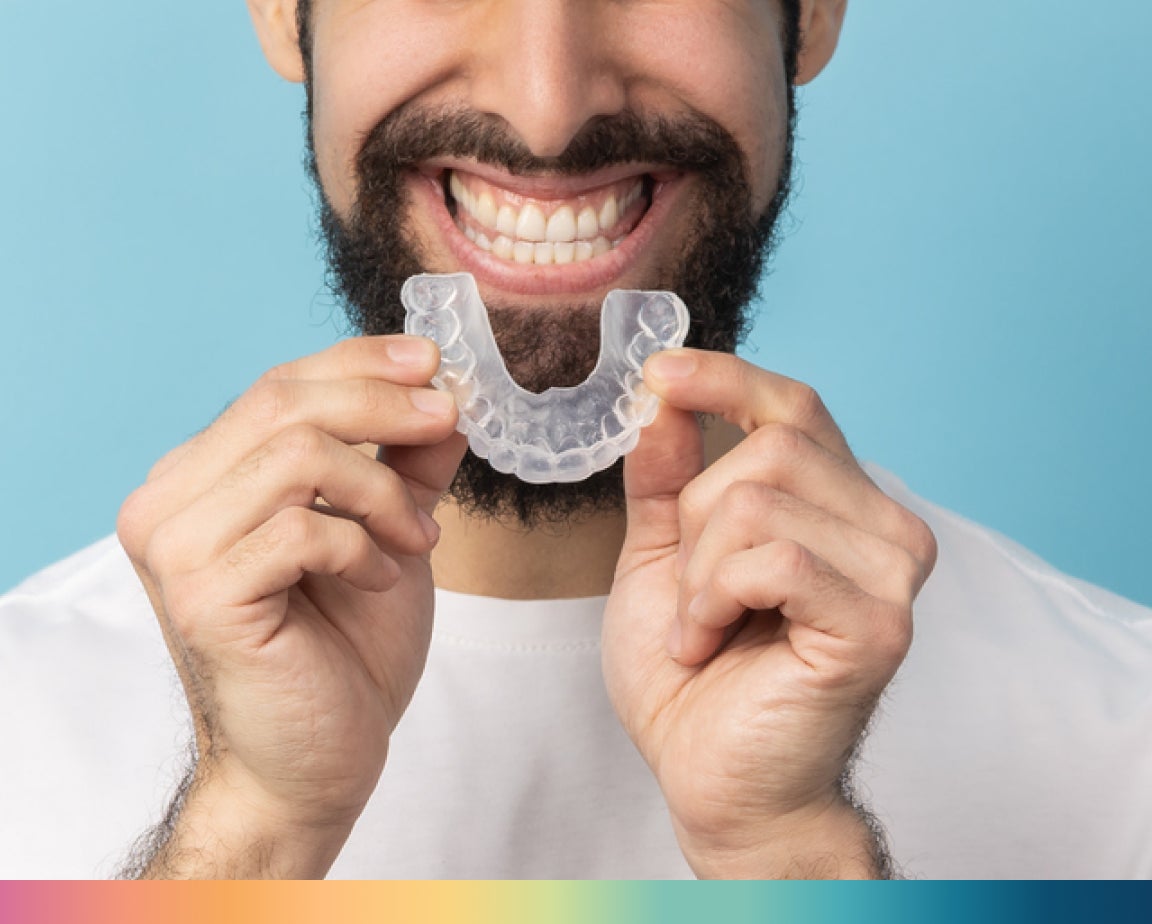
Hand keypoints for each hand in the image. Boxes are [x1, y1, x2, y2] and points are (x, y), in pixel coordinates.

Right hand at [116, 336, 465, 875]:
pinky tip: (378, 578)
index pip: (278, 386)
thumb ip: (403, 462)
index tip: (433, 363)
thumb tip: (443, 392)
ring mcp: (174, 549)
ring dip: (382, 491)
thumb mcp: (385, 531)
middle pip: (283, 403)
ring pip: (298, 456)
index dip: (361, 362)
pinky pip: (301, 529)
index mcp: (201, 478)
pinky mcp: (201, 597)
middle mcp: (168, 502)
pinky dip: (361, 547)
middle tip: (449, 422)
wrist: (315, 761)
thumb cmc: (344, 649)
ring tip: (418, 540)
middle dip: (385, 405)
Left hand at [602, 349, 936, 878]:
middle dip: (695, 519)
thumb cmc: (692, 677)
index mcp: (835, 504)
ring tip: (700, 626)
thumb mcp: (661, 558)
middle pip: (769, 447)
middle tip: (689, 592)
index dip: (727, 377)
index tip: (659, 375)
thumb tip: (664, 398)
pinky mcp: (876, 624)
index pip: (795, 406)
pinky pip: (773, 559)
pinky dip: (713, 600)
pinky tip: (710, 643)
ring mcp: (890, 575)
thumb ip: (667, 478)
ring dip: (698, 571)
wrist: (715, 782)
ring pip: (761, 499)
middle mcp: (882, 527)